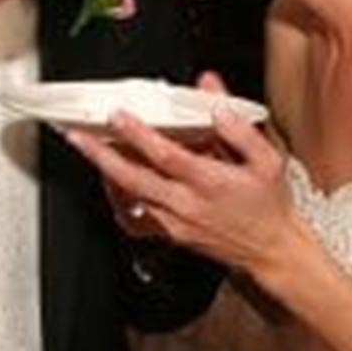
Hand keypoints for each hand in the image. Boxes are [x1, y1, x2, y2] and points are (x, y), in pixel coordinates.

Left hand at [66, 97, 297, 279]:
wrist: (272, 248)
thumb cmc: (270, 204)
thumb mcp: (268, 160)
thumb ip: (239, 129)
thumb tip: (216, 102)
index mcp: (210, 182)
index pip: (166, 156)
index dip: (138, 135)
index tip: (118, 116)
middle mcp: (187, 205)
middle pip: (134, 179)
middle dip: (102, 156)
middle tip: (79, 136)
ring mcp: (176, 224)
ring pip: (130, 200)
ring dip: (106, 176)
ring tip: (90, 152)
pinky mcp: (172, 236)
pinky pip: (136, 223)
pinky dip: (118, 204)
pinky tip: (112, 187)